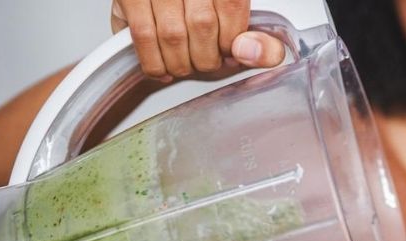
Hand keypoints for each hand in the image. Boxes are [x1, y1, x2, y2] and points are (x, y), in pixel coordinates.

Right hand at [110, 0, 284, 80]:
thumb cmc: (199, 10)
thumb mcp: (236, 19)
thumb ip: (262, 41)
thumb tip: (249, 53)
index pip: (232, 7)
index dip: (231, 41)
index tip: (228, 53)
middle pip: (202, 25)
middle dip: (206, 57)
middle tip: (205, 62)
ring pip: (173, 35)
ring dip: (181, 63)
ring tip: (185, 65)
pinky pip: (143, 37)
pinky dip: (155, 63)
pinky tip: (164, 69)